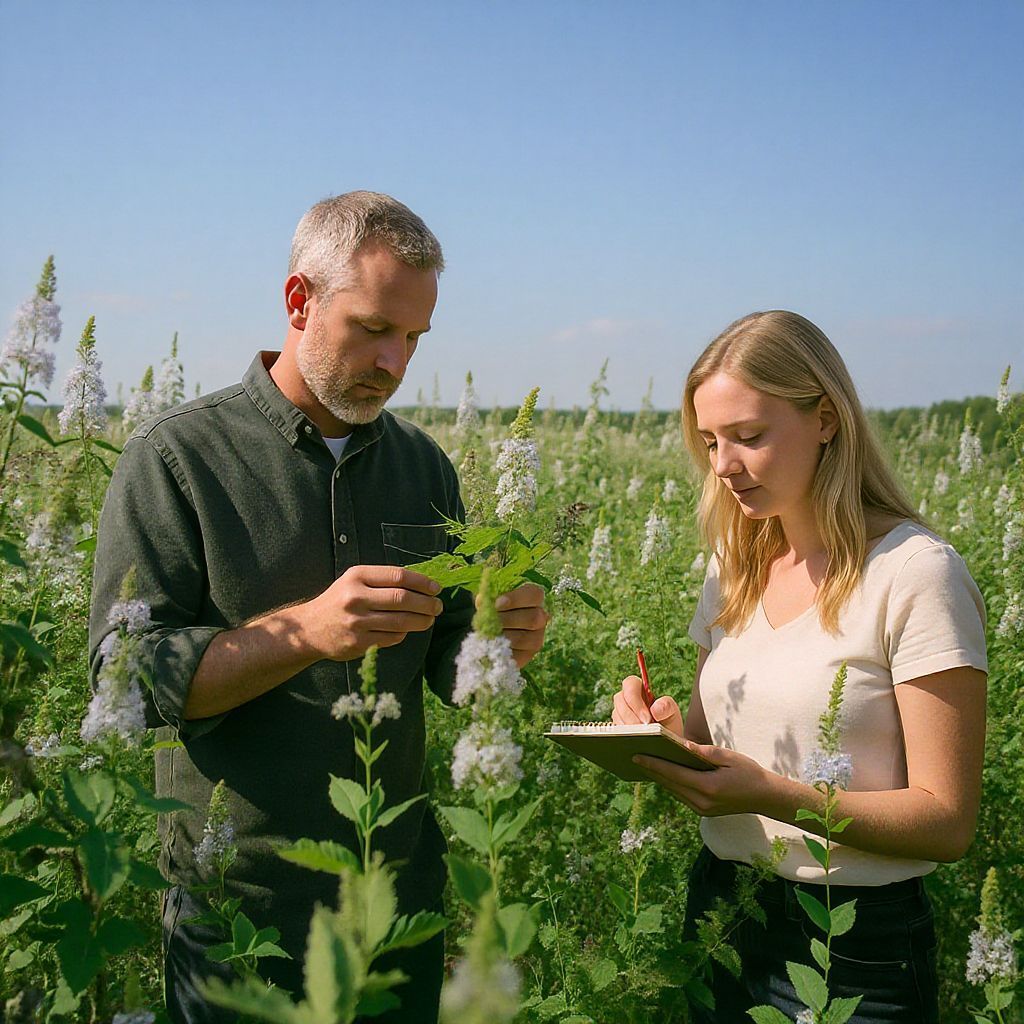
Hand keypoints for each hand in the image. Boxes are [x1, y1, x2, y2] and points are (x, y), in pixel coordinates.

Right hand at [302, 565, 443, 660]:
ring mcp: (357, 622)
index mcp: (356, 576)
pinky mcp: (358, 643)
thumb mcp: (354, 581)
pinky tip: (408, 630)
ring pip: (401, 621)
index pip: (398, 576)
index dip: (422, 582)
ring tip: (430, 618)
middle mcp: (356, 597)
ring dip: (422, 621)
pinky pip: (392, 638)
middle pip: (402, 599)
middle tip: (438, 606)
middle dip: (427, 603)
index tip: (436, 588)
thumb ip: (382, 580)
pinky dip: (404, 633)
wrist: (309, 628)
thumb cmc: (339, 600)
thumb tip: (421, 585)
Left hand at [484, 583, 549, 667]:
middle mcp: (540, 617)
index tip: (497, 603)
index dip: (517, 599)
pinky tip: (491, 646)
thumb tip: (482, 602)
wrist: (487, 627)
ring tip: (488, 634)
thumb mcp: (489, 598)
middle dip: (507, 620)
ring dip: (504, 636)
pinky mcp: (528, 654)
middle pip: (533, 618)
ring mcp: (536, 637)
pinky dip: (503, 651)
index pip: (534, 594)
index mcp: (533, 597)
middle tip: (490, 621)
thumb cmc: (491, 607)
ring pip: (525, 638)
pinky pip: (519, 656)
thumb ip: (488, 598)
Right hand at [612, 675, 683, 735]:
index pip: (630, 684)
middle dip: (632, 717)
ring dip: (629, 727)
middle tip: (645, 730)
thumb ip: (667, 706)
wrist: (665, 740)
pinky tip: (636, 740)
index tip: (647, 717)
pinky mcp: (617, 726)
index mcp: (640, 689)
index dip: (635, 700)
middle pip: (620, 700)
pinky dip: (625, 735)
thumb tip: (655, 709)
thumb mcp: (672, 712)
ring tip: (643, 737)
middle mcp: (627, 699)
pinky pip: (616, 729)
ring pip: (617, 716)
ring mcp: (620, 713)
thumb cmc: (667, 722)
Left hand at [633, 741, 771, 817]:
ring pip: (673, 790)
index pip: (673, 773)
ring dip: (659, 777)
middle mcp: (701, 802)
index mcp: (708, 787)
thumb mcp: (729, 757)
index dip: (653, 764)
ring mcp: (701, 809)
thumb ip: (704, 752)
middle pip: (669, 783)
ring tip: (644, 762)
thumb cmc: (749, 773)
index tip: (636, 755)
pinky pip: (681, 795)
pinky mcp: (702, 811)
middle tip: (633, 755)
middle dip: (652, 770)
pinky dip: (671, 783)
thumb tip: (681, 744)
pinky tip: (663, 773)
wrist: (766, 798)